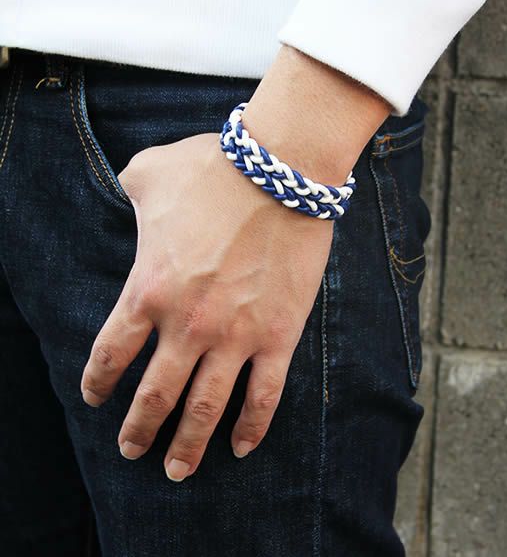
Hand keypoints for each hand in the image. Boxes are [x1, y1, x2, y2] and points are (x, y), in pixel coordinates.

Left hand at [80, 133, 333, 480]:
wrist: (280, 169)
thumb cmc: (214, 168)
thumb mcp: (151, 171)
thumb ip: (129, 187)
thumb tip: (126, 188)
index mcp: (149, 289)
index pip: (111, 354)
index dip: (98, 382)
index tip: (96, 398)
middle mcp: (187, 324)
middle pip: (155, 395)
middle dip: (139, 429)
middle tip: (132, 450)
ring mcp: (235, 335)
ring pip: (206, 408)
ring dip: (189, 445)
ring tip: (177, 469)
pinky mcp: (278, 335)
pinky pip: (264, 395)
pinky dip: (252, 427)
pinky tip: (241, 447)